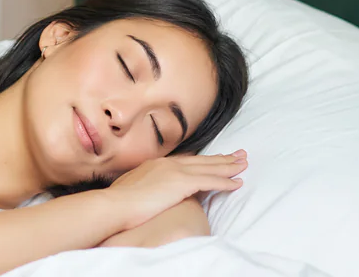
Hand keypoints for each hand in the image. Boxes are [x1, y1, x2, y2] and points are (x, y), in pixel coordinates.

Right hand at [103, 149, 246, 229]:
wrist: (114, 204)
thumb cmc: (118, 202)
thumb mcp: (131, 187)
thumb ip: (143, 186)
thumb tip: (145, 191)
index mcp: (157, 164)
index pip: (186, 160)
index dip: (203, 159)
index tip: (215, 157)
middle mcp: (168, 164)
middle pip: (202, 160)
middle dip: (222, 157)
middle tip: (239, 154)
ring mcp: (176, 172)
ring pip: (210, 168)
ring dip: (229, 167)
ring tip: (244, 165)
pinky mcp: (181, 183)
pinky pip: (210, 182)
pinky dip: (225, 182)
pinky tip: (237, 183)